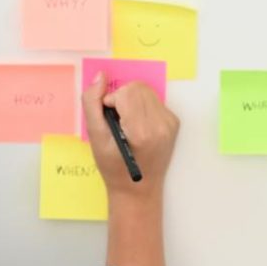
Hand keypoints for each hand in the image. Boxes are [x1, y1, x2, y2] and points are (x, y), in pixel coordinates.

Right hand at [82, 73, 179, 198]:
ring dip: (133, 101)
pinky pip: (155, 100)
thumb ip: (92, 103)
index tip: (110, 118)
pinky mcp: (173, 123)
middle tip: (118, 121)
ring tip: (128, 123)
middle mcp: (161, 126)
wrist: (138, 188)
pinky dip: (143, 107)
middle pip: (138, 88)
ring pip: (146, 91)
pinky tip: (138, 125)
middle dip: (123, 98)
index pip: (127, 93)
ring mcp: (170, 124)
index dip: (112, 100)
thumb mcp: (95, 137)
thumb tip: (100, 76)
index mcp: (142, 132)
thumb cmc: (114, 167)